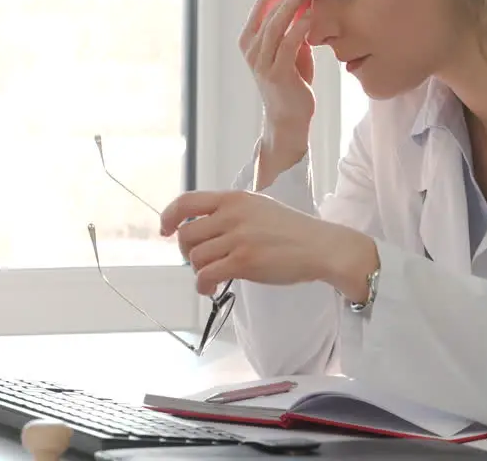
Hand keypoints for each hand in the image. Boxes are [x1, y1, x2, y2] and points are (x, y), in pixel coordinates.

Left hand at [160, 190, 378, 299]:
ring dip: (198, 270)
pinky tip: (212, 288)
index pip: (187, 201)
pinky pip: (206, 275)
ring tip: (213, 275)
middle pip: (186, 234)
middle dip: (186, 252)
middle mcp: (233, 214)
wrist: (321, 247)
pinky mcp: (244, 261)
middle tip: (201, 261)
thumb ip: (231, 213)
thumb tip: (200, 229)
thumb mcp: (259, 208)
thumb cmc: (293, 231)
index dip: (168, 216)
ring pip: (194, 257)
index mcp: (235, 198)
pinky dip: (203, 285)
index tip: (165, 230)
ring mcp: (238, 237)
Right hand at [239, 0, 321, 156]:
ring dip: (296, 2)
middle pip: (269, 8)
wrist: (289, 119)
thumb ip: (293, 26)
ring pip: (277, 23)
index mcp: (250, 37)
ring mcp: (261, 61)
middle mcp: (251, 47)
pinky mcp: (276, 74)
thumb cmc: (292, 81)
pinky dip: (299, 27)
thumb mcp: (291, 48)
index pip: (263, 1)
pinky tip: (312, 14)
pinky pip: (287, 44)